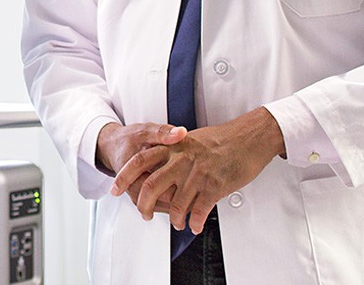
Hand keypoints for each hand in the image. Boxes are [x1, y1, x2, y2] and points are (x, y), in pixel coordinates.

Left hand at [111, 107, 284, 233]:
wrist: (248, 138)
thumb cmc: (223, 139)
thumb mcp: (190, 141)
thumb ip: (174, 152)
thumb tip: (162, 165)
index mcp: (173, 147)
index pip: (139, 162)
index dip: (124, 177)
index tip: (115, 190)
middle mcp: (181, 160)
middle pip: (151, 186)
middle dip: (144, 206)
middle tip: (144, 215)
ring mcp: (197, 175)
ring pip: (175, 204)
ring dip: (174, 219)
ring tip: (177, 223)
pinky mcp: (214, 187)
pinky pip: (199, 212)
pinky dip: (195, 223)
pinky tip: (196, 226)